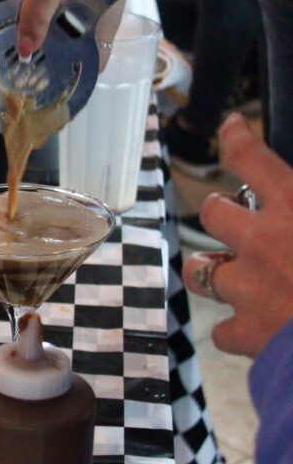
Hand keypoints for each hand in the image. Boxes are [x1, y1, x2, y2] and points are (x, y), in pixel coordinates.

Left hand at [182, 113, 292, 356]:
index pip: (251, 157)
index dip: (236, 138)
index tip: (231, 127)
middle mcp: (263, 242)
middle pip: (213, 212)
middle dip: (221, 212)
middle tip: (238, 217)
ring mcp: (249, 289)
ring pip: (200, 271)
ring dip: (211, 268)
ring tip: (227, 271)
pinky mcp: (249, 335)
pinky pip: (224, 331)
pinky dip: (236, 332)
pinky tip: (251, 332)